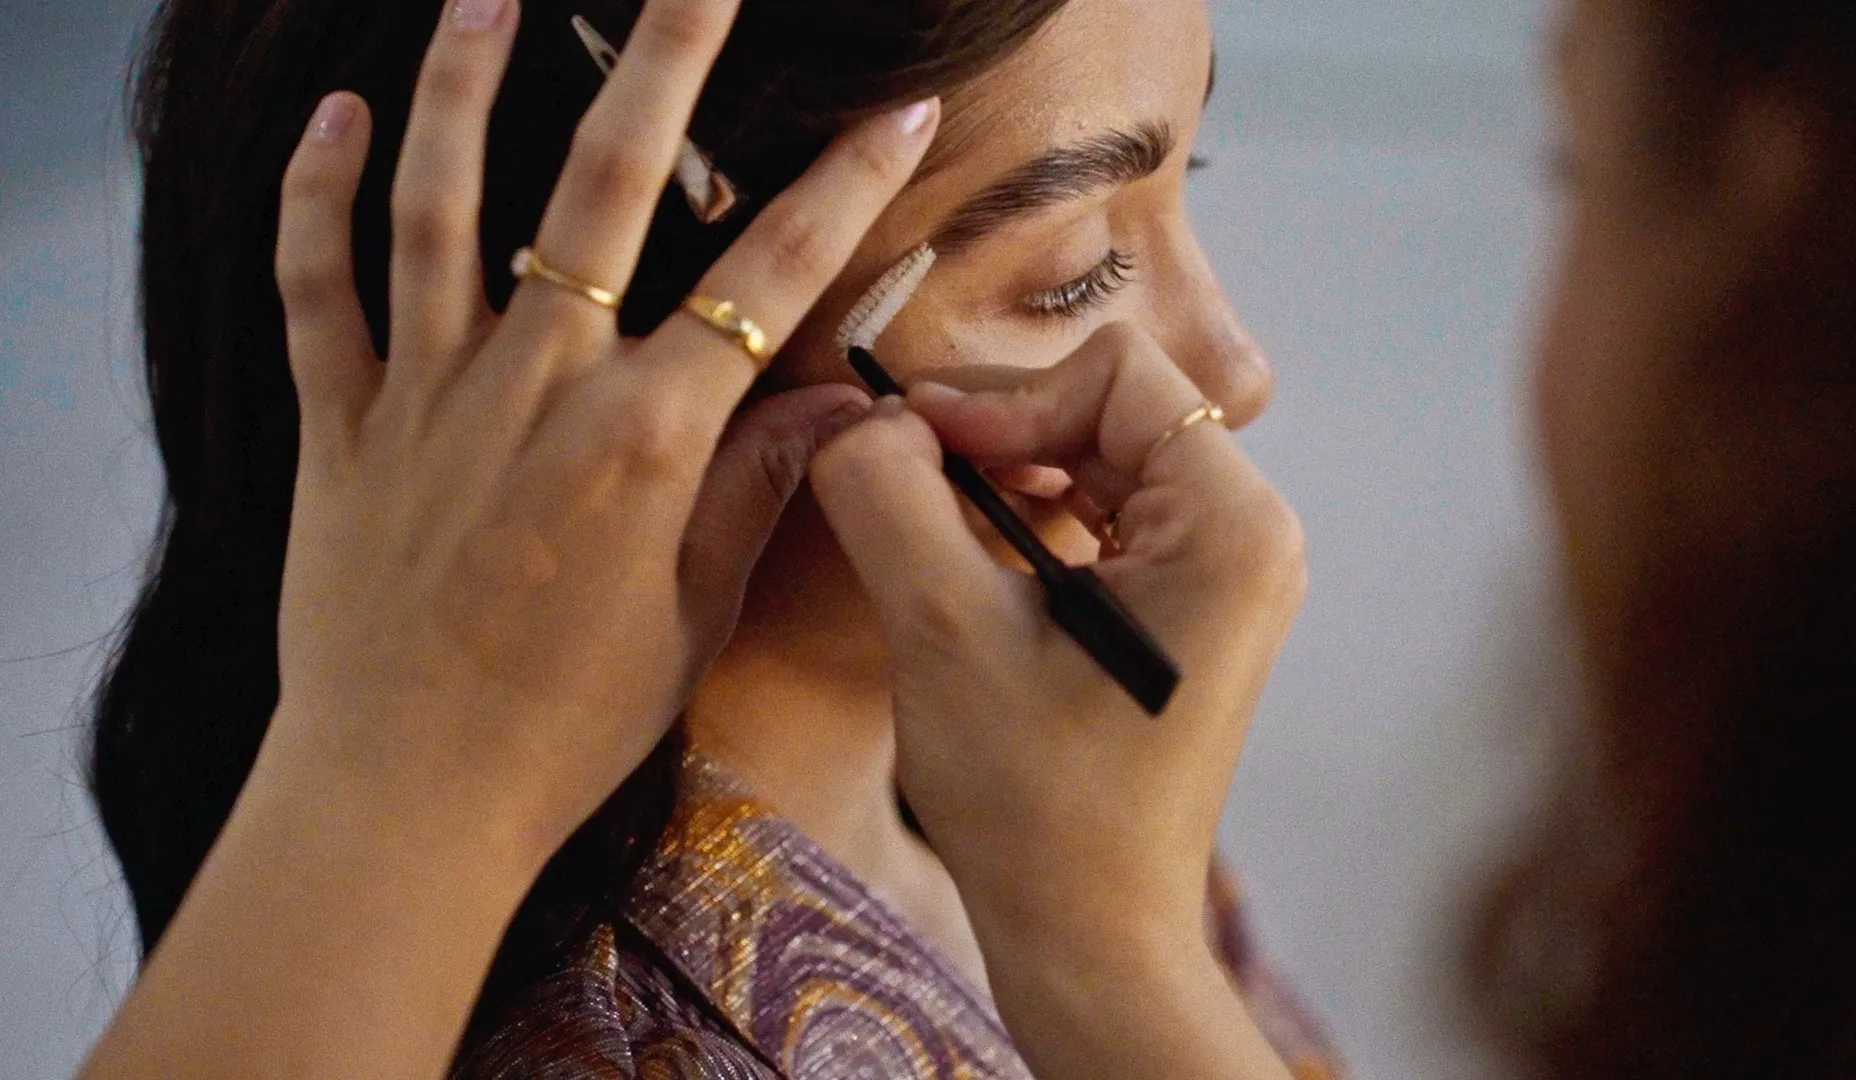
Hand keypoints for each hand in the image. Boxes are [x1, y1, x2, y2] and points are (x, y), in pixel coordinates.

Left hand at [266, 0, 936, 864]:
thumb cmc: (566, 723)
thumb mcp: (691, 612)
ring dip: (464, 88)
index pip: (767, 279)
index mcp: (643, 436)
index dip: (846, 190)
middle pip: (603, 189)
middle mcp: (536, 386)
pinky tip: (330, 119)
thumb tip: (841, 404)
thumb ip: (758, 487)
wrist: (408, 796)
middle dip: (664, 64)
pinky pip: (317, 288)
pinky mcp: (343, 423)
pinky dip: (314, 199)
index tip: (900, 116)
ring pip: (442, 204)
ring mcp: (429, 394)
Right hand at [810, 323, 1305, 1079]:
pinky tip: (970, 556)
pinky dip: (1031, 516)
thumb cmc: (1034, 801)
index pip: (1116, 374)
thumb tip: (866, 421)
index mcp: (1231, 527)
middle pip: (1113, 406)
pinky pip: (1106, 515)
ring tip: (929, 518)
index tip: (918, 450)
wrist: (1087, 932)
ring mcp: (1223, 576)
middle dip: (1001, 429)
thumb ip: (892, 496)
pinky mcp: (1187, 610)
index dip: (1003, 395)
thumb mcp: (943, 630)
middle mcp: (1248, 537)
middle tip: (902, 475)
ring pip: (1102, 456)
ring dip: (1009, 471)